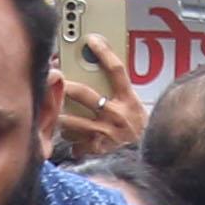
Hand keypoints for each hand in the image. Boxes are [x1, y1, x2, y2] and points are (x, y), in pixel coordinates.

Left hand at [52, 37, 143, 162]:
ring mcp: (104, 134)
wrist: (150, 165)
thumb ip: (120, 95)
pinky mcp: (96, 151)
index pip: (116, 70)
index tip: (91, 39)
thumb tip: (100, 75)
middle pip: (82, 93)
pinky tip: (71, 139)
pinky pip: (73, 143)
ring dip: (60, 116)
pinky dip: (70, 141)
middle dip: (64, 85)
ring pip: (70, 120)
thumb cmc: (141, 135)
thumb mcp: (136, 110)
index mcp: (129, 101)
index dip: (104, 52)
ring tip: (55, 113)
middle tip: (53, 79)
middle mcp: (116, 116)